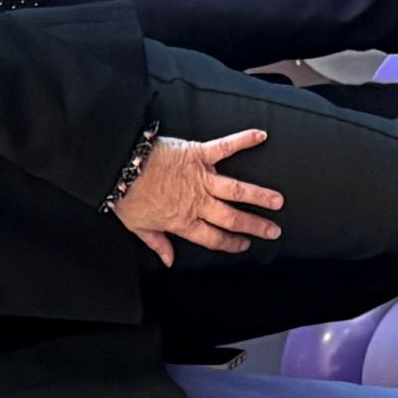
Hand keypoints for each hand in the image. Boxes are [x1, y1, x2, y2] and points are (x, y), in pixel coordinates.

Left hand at [112, 129, 283, 263]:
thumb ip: (158, 244)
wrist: (119, 168)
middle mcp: (197, 202)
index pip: (213, 238)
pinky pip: (225, 146)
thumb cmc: (127, 197)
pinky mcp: (198, 154)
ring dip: (259, 196)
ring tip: (278, 201)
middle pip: (232, 218)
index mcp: (183, 221)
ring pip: (236, 190)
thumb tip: (168, 260)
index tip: (245, 245)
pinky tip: (261, 136)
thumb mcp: (139, 227)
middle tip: (274, 230)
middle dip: (255, 225)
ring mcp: (200, 177)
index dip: (231, 244)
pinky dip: (243, 139)